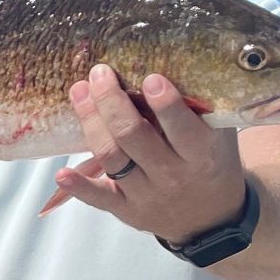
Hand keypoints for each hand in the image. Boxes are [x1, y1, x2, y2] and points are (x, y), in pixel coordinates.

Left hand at [42, 64, 247, 238]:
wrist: (211, 217)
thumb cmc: (211, 162)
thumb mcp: (217, 136)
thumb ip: (199, 109)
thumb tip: (170, 61)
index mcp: (200, 154)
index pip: (183, 129)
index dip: (166, 105)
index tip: (150, 78)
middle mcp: (172, 175)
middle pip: (133, 136)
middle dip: (112, 102)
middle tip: (100, 72)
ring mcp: (146, 194)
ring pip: (112, 157)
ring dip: (91, 122)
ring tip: (79, 91)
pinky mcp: (126, 209)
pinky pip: (99, 198)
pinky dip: (78, 187)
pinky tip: (61, 172)